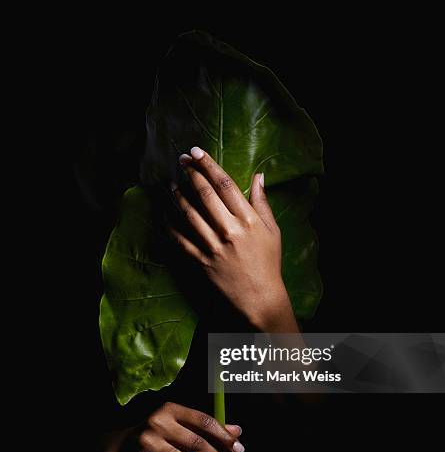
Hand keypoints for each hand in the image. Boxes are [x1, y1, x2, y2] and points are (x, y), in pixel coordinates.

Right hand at [136, 402, 243, 451]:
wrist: (121, 446)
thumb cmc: (159, 431)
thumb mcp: (179, 422)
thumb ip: (207, 426)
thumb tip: (237, 431)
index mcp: (170, 409)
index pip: (203, 420)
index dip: (223, 435)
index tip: (239, 448)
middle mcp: (159, 423)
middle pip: (197, 443)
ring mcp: (150, 444)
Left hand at [169, 146, 298, 332]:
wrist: (259, 298)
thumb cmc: (268, 263)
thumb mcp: (272, 231)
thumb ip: (262, 202)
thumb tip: (259, 176)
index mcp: (248, 220)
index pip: (225, 184)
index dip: (209, 165)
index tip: (197, 152)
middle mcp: (229, 230)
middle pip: (205, 194)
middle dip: (190, 173)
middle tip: (181, 161)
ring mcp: (213, 247)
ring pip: (189, 214)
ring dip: (177, 196)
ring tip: (171, 184)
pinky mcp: (201, 262)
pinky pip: (180, 240)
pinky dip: (170, 225)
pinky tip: (165, 214)